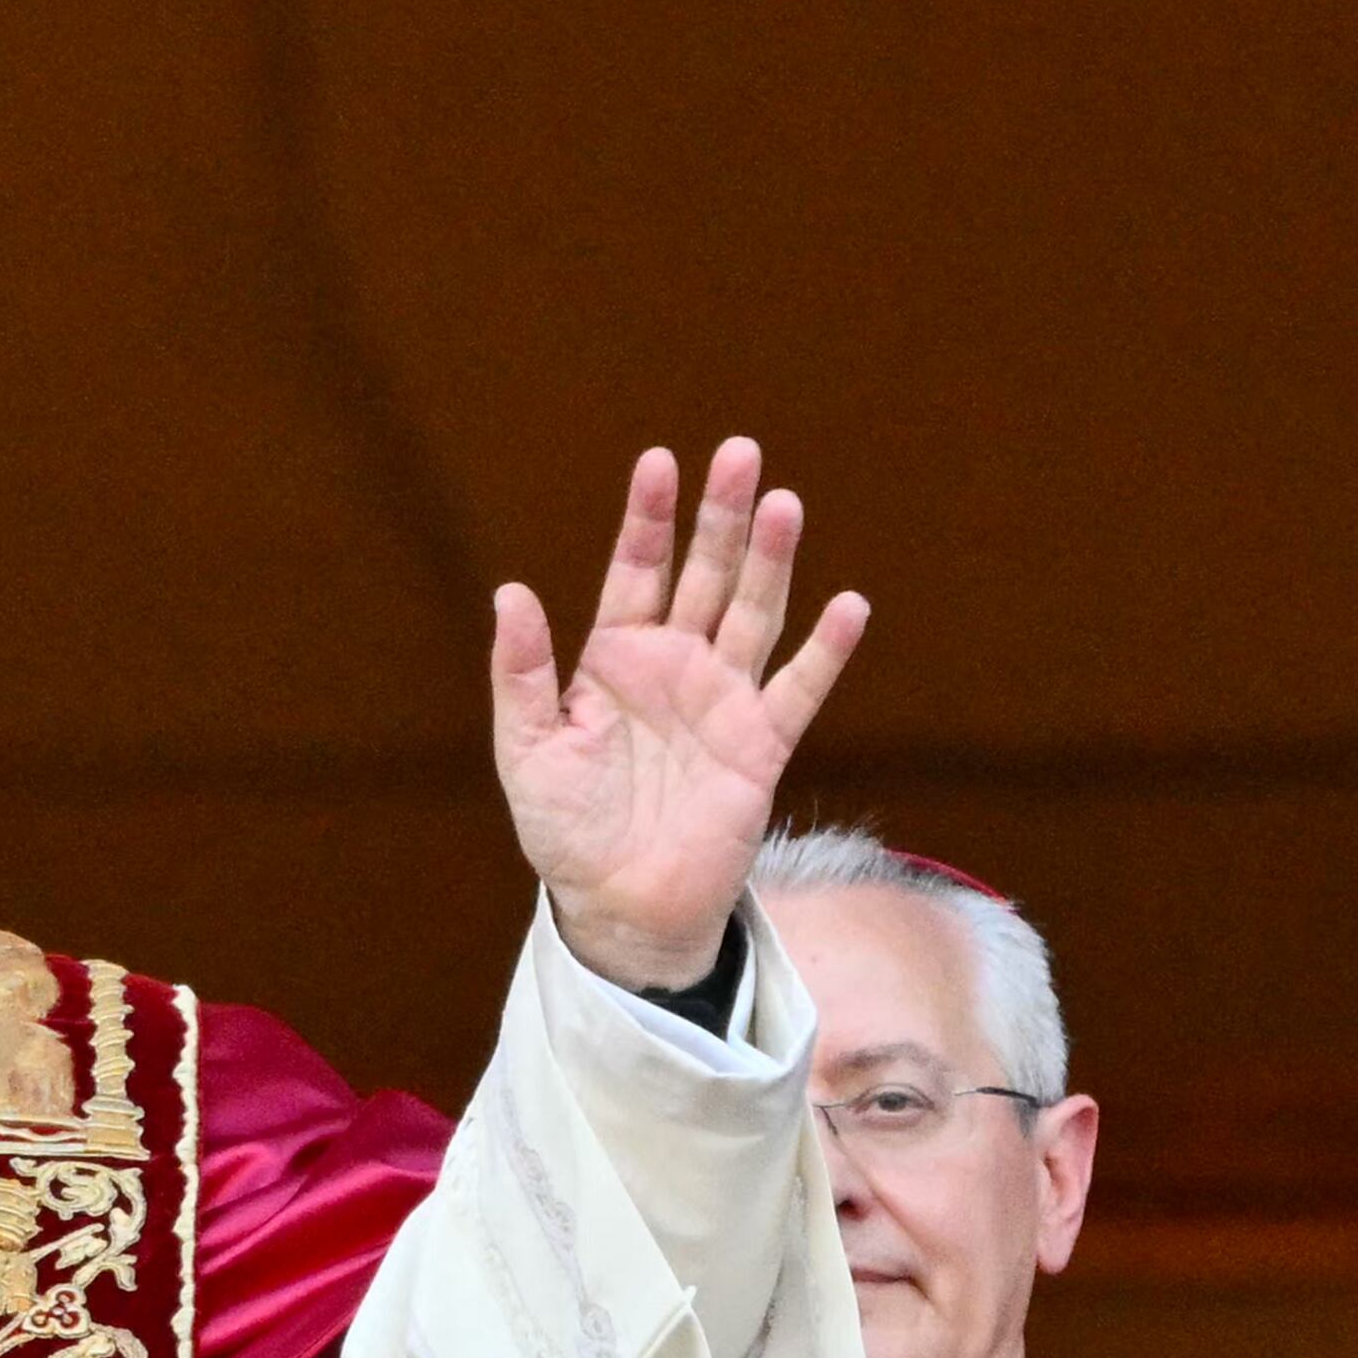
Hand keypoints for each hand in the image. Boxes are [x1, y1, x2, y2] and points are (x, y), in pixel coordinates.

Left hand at [487, 440, 869, 993]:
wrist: (618, 905)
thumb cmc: (565, 828)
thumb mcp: (526, 749)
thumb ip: (522, 674)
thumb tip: (510, 592)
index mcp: (614, 658)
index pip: (636, 570)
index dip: (649, 518)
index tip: (660, 461)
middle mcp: (675, 666)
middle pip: (703, 574)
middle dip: (720, 516)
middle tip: (740, 452)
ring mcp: (722, 700)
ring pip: (753, 614)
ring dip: (769, 562)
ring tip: (782, 504)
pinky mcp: (760, 746)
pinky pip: (798, 690)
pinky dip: (825, 651)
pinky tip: (847, 606)